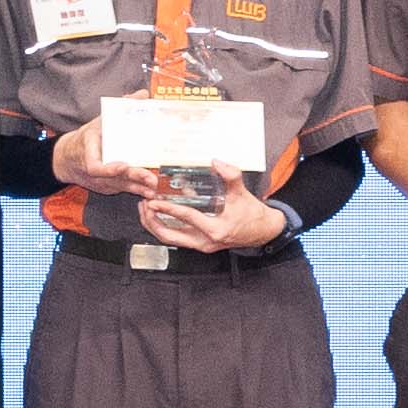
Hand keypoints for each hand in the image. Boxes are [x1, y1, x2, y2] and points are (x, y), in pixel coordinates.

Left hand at [139, 178, 286, 251]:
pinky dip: (165, 226)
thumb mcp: (242, 193)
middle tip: (144, 205)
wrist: (263, 231)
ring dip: (155, 225)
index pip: (186, 218)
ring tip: (146, 209)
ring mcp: (202, 245)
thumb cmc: (252, 214)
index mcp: (215, 230)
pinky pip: (176, 237)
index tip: (153, 201)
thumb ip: (231, 176)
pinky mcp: (200, 244)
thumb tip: (217, 162)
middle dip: (152, 221)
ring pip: (170, 239)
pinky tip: (159, 214)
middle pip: (169, 236)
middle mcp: (205, 242)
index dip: (168, 208)